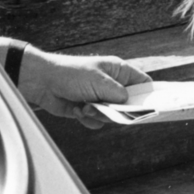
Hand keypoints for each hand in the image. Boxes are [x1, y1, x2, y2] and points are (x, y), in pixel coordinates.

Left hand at [18, 48, 150, 128]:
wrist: (42, 82)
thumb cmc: (72, 74)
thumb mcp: (100, 82)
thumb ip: (119, 94)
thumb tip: (129, 106)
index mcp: (119, 71)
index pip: (143, 83)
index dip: (148, 96)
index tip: (150, 108)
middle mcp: (112, 85)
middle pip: (128, 105)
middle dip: (117, 110)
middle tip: (106, 107)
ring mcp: (100, 98)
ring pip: (112, 117)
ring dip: (99, 115)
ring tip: (85, 106)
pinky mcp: (89, 109)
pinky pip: (98, 122)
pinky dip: (88, 119)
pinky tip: (77, 110)